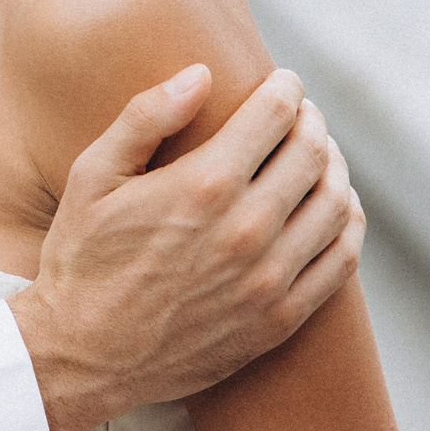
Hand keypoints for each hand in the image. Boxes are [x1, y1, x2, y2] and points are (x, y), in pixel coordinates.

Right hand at [6, 67, 365, 430]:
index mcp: (202, 186)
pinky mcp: (278, 320)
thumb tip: (201, 73)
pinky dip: (348, 225)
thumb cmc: (81, 260)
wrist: (81, 357)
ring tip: (318, 157)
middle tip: (300, 116)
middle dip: (312, 122)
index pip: (276, 114)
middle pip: (313, 153)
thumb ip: (145, 118)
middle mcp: (246, 230)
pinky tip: (334, 209)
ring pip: (336, 203)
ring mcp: (268, 279)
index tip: (283, 83)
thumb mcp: (93, 177)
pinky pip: (341, 261)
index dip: (286, 89)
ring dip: (335, 168)